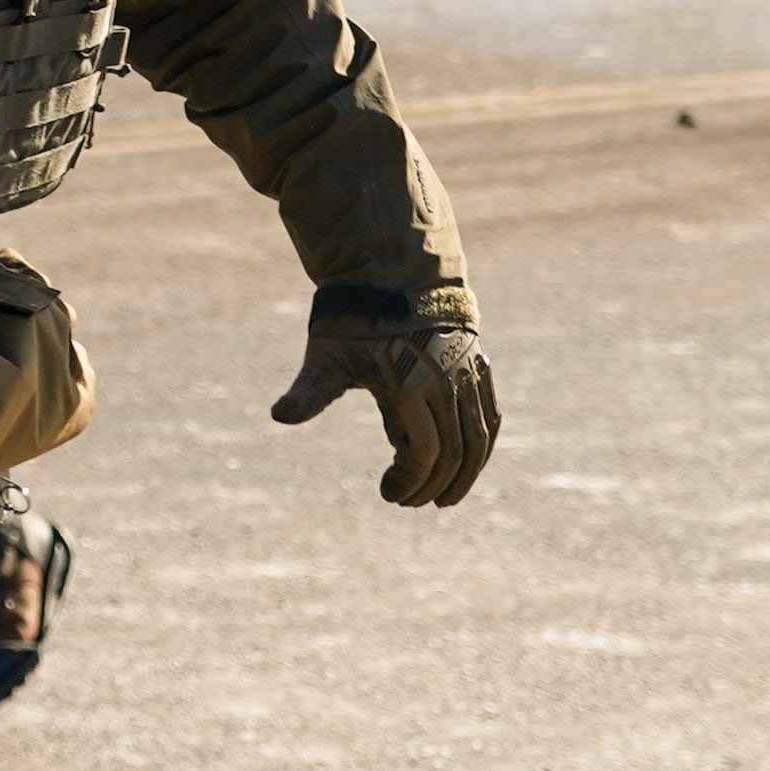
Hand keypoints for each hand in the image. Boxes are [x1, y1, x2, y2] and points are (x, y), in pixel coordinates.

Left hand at [268, 291, 501, 508]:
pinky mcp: (479, 365)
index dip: (409, 481)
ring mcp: (468, 374)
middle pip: (454, 452)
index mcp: (411, 386)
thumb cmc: (356, 316)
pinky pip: (490, 414)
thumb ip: (310, 390)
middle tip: (411, 501)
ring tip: (447, 497)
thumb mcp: (328, 354)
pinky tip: (469, 461)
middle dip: (434, 485)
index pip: (423, 453)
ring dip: (467, 473)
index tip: (388, 492)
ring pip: (480, 437)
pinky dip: (482, 442)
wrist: (394, 269)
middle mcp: (447, 382)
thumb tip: (279, 416)